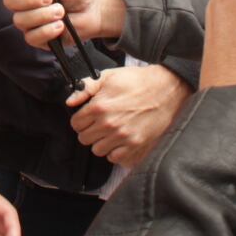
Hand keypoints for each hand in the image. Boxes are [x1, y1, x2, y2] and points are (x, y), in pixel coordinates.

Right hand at [1, 0, 124, 46]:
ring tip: (61, 12)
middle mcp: (23, 2)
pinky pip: (31, 37)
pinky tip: (60, 26)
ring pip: (20, 20)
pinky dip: (47, 31)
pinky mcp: (38, 38)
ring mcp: (29, 21)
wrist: (95, 8)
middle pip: (9, 1)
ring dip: (43, 15)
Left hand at [64, 65, 190, 166]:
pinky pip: (115, 158)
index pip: (76, 124)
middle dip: (89, 131)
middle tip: (99, 124)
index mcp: (99, 107)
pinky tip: (120, 140)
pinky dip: (115, 152)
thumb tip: (70, 101)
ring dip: (101, 142)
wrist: (166, 89)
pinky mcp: (136, 145)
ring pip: (97, 150)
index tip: (88, 117)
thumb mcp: (109, 77)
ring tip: (110, 132)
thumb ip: (86, 88)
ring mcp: (122, 137)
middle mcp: (109, 124)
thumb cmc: (137, 81)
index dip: (80, 120)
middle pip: (84, 139)